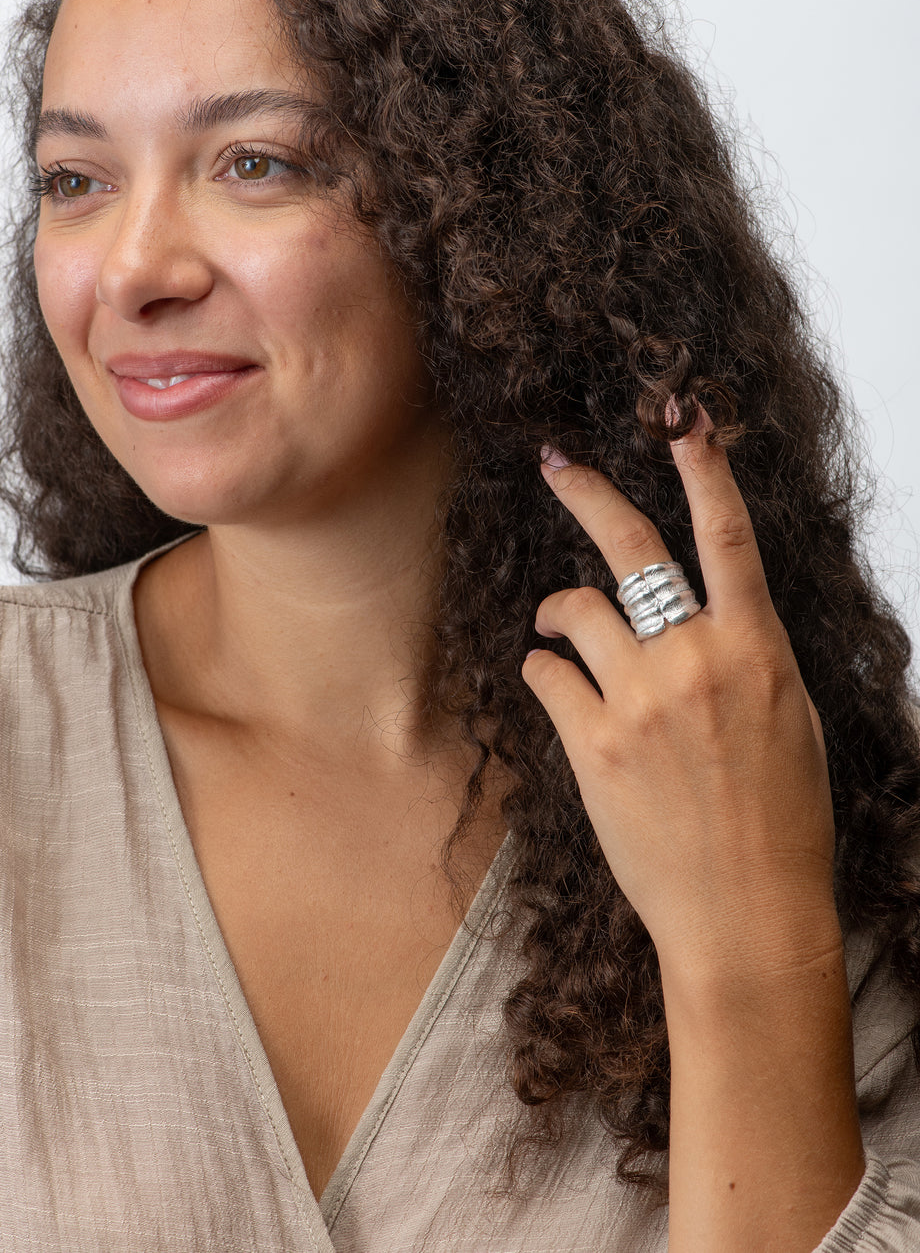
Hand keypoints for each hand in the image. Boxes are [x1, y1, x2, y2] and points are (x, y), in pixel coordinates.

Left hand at [521, 408, 839, 980]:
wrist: (746, 914)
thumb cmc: (779, 822)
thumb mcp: (790, 721)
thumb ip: (745, 656)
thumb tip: (705, 616)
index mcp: (757, 650)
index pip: (729, 537)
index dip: (704, 470)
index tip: (682, 420)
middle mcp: (697, 662)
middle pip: (632, 550)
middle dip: (587, 493)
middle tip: (556, 463)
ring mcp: (640, 702)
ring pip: (574, 609)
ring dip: (558, 608)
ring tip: (557, 623)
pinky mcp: (592, 745)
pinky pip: (545, 674)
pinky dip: (544, 671)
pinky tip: (557, 689)